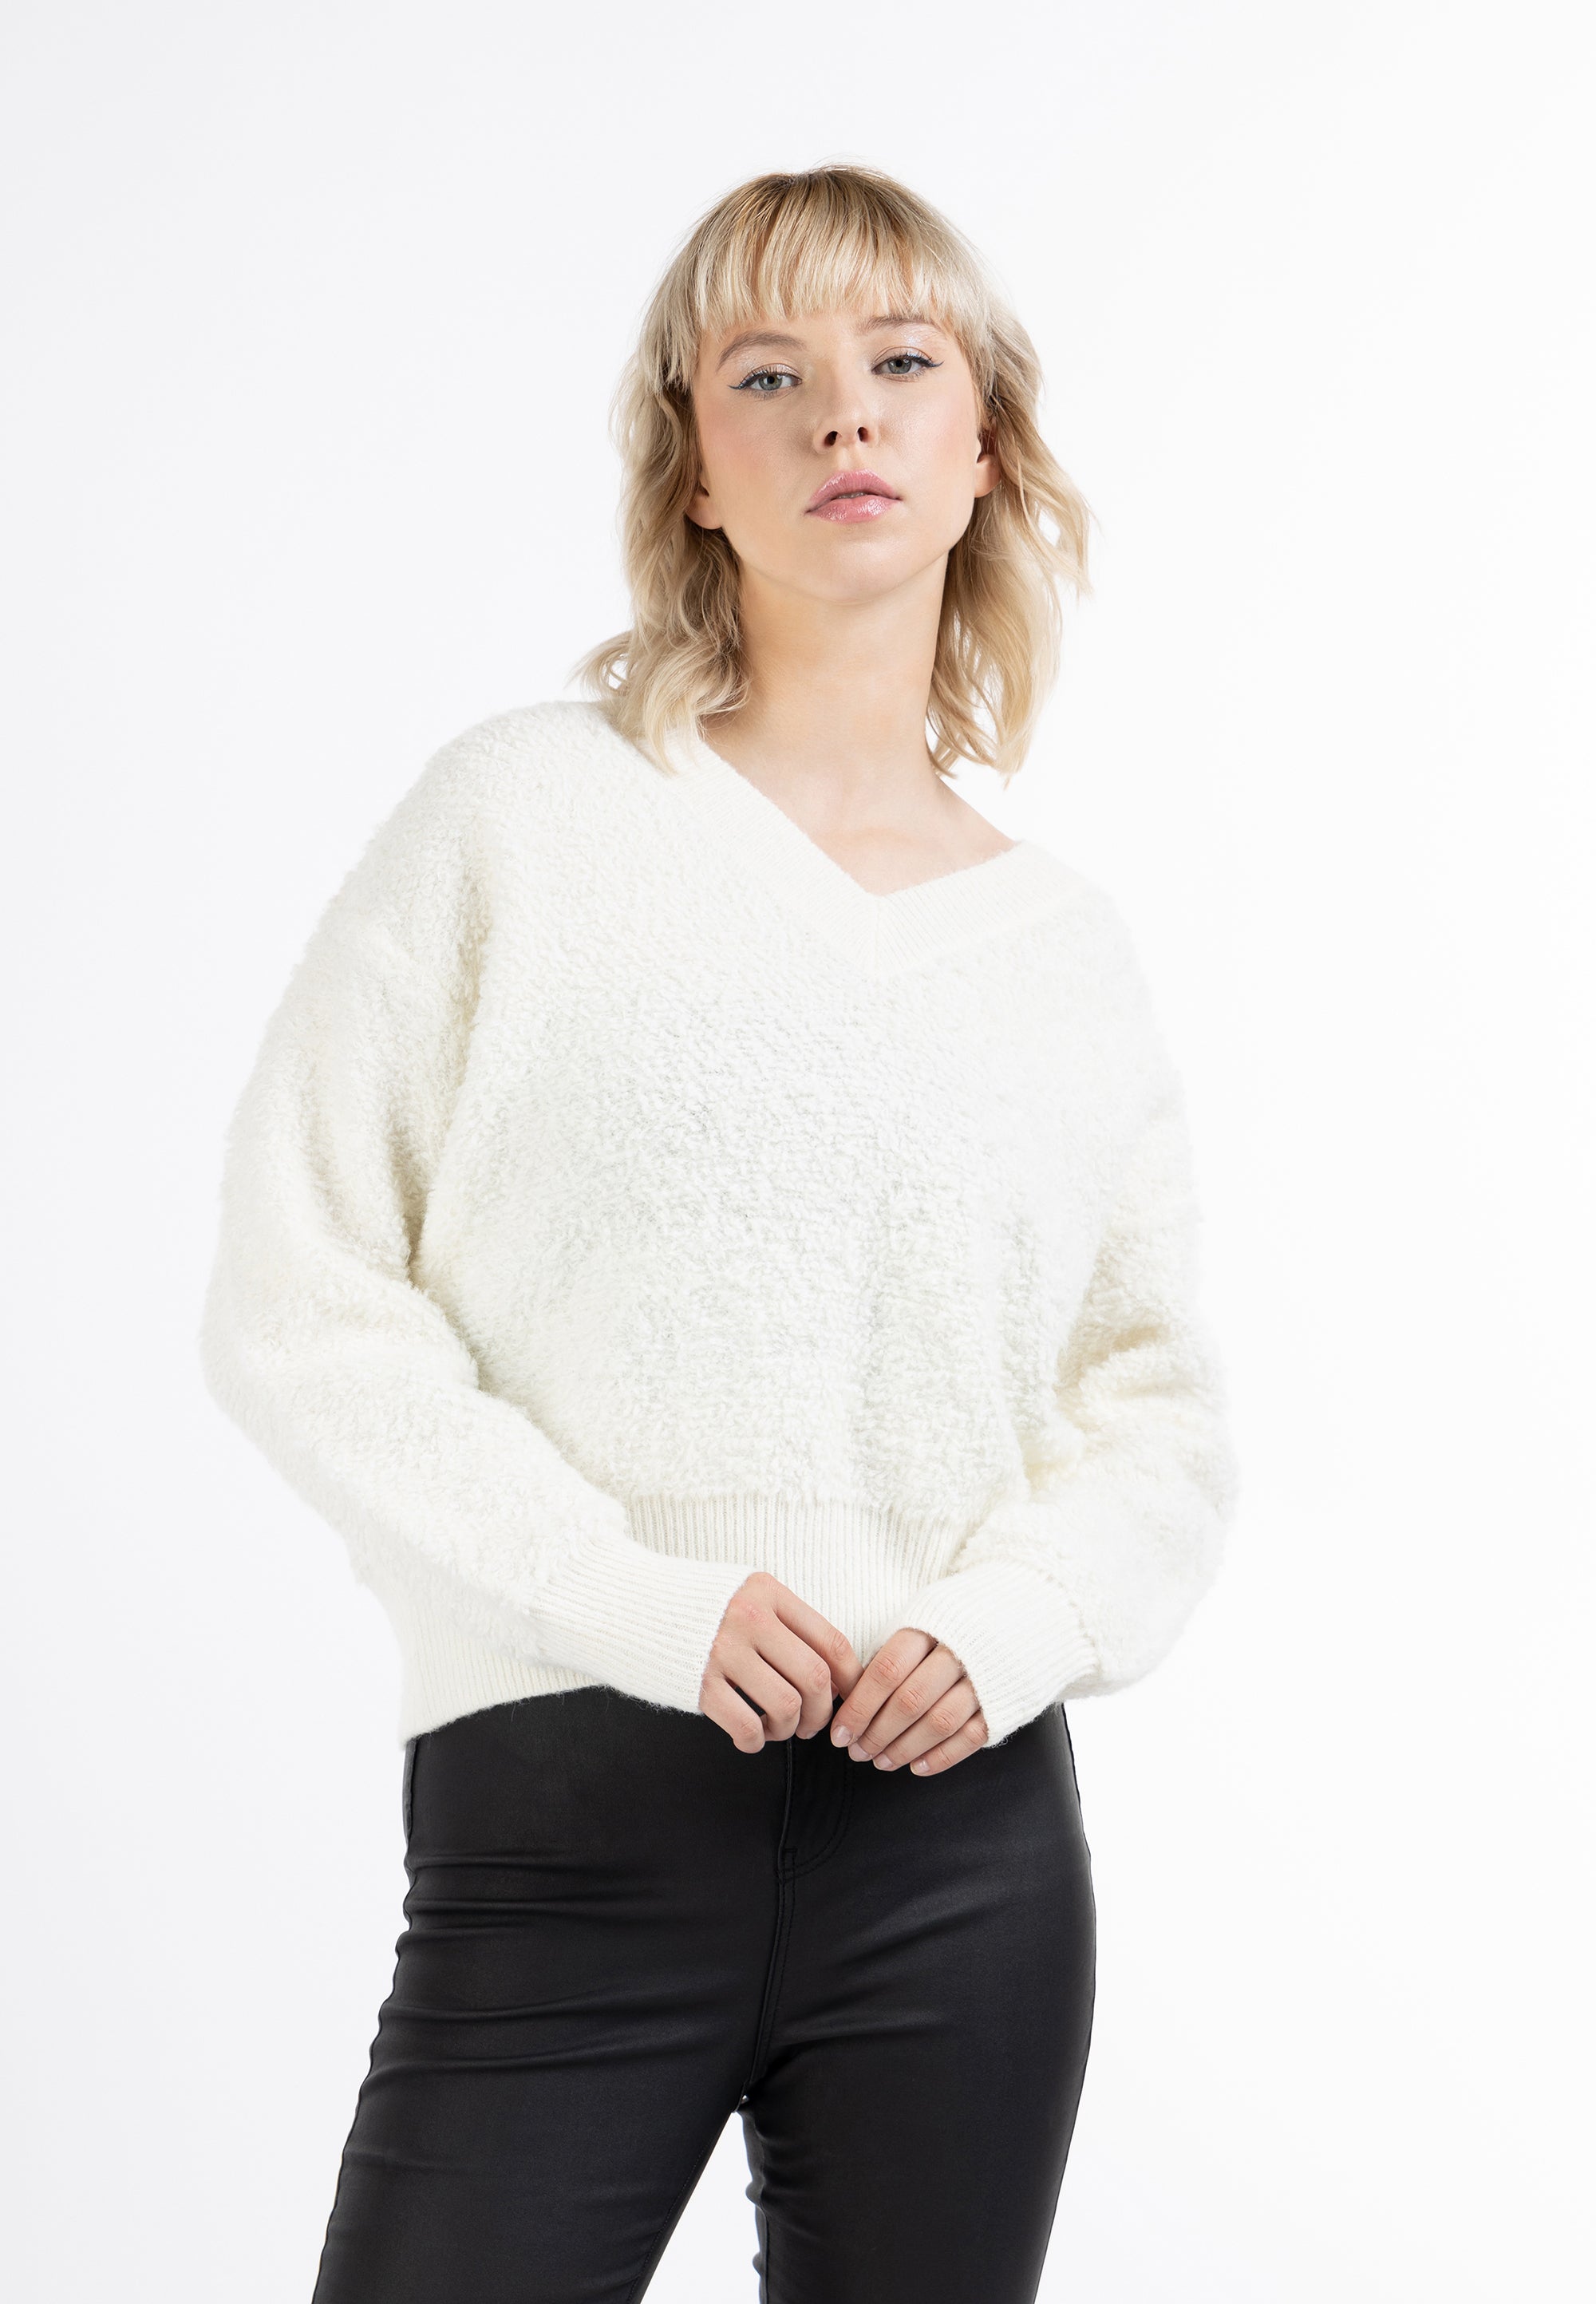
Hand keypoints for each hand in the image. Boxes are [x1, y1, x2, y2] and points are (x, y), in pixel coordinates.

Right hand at [699, 1572, 861, 1752]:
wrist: (627, 1605)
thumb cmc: (695, 1607)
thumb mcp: (744, 1594)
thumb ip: (783, 1621)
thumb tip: (832, 1672)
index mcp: (767, 1592)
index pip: (831, 1641)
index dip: (849, 1679)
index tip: (847, 1698)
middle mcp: (749, 1617)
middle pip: (814, 1677)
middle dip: (821, 1712)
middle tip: (811, 1725)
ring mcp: (721, 1649)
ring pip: (785, 1704)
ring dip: (787, 1728)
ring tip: (775, 1728)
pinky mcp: (697, 1682)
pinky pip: (745, 1725)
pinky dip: (755, 1740)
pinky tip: (748, 1735)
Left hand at [828, 1628, 988, 1774]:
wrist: (1020, 1614)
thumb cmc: (954, 1622)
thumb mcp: (920, 1620)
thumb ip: (890, 1653)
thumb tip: (848, 1693)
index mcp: (930, 1625)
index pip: (886, 1672)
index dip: (860, 1707)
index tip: (840, 1734)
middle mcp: (959, 1651)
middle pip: (910, 1701)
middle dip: (878, 1733)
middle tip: (858, 1752)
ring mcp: (984, 1679)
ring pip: (939, 1723)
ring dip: (905, 1748)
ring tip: (882, 1762)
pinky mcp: (1004, 1702)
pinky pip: (971, 1737)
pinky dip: (942, 1757)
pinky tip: (918, 1767)